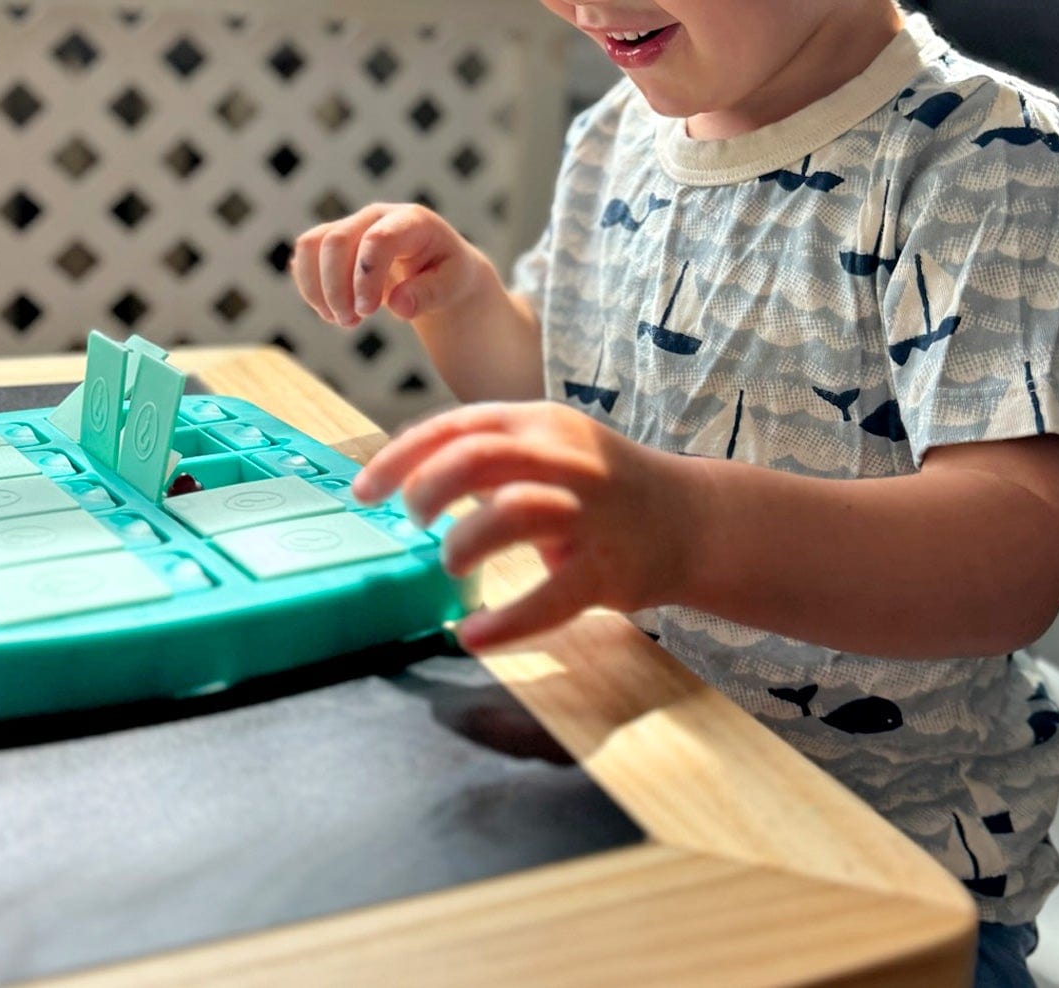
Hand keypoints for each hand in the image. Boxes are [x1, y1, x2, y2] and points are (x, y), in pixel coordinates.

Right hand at [292, 203, 491, 328]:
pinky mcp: (332, 240)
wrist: (436, 269)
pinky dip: (309, 287)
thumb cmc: (447, 275)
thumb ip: (430, 295)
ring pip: (311, 245)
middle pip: (337, 241)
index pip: (377, 239)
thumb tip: (400, 305)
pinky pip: (304, 255)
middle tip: (351, 322)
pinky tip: (329, 310)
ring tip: (340, 319)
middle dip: (336, 288)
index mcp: (411, 221)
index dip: (365, 277)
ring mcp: (352, 224)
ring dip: (317, 289)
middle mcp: (376, 216)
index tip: (367, 312)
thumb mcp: (452, 286)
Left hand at [351, 401, 692, 650]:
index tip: (364, 490)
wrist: (694, 519)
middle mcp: (565, 458)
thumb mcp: (550, 446)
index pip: (457, 425)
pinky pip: (551, 597)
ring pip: (514, 512)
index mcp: (540, 423)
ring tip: (450, 566)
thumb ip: (489, 451)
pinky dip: (504, 620)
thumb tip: (407, 474)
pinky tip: (471, 635)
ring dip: (464, 543)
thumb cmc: (602, 488)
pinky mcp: (609, 568)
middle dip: (426, 489)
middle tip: (411, 522)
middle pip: (479, 456)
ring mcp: (590, 513)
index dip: (401, 456)